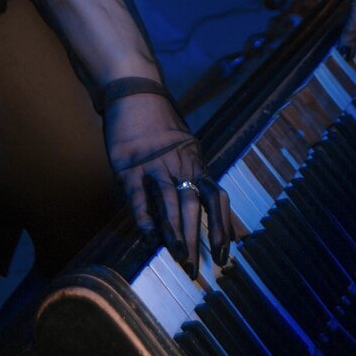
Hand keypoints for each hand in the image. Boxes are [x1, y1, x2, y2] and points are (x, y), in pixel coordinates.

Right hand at [103, 91, 231, 277]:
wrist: (135, 88)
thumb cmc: (158, 119)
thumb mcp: (182, 142)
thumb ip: (188, 170)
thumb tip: (197, 202)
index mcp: (194, 160)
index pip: (215, 196)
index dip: (222, 224)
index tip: (226, 251)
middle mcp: (178, 162)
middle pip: (192, 203)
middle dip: (196, 237)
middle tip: (196, 267)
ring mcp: (153, 163)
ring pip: (169, 200)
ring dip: (174, 230)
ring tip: (178, 255)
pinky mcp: (128, 163)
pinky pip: (138, 193)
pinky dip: (143, 214)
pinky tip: (147, 232)